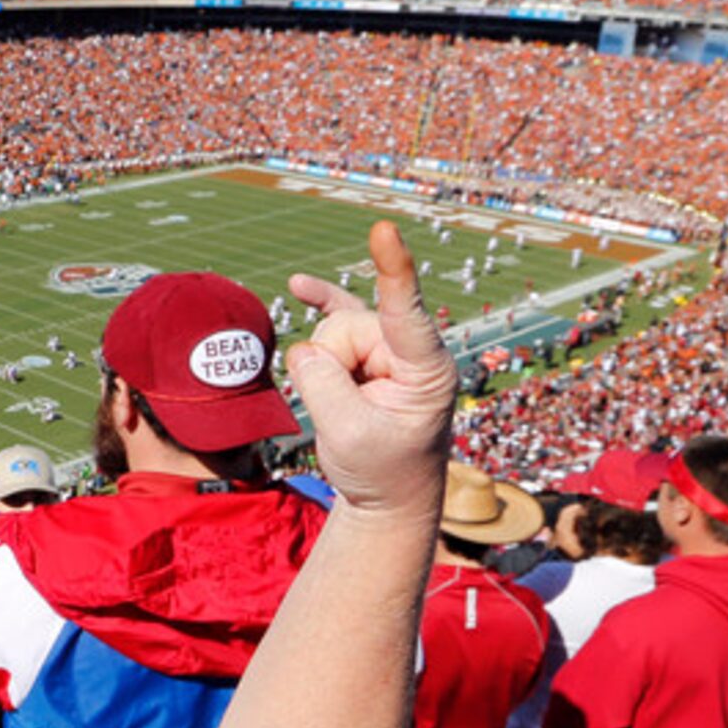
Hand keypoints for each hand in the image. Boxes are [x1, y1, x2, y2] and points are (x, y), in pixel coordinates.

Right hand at [286, 221, 454, 520]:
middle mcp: (411, 348)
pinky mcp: (366, 351)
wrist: (388, 496)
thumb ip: (322, 384)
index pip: (408, 310)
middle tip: (346, 413)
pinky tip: (299, 286)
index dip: (394, 270)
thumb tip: (304, 349)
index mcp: (427, 370)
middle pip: (347, 326)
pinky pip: (336, 314)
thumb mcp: (348, 435)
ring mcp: (387, 346)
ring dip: (322, 366)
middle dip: (328, 365)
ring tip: (345, 407)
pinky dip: (318, 300)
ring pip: (330, 330)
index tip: (384, 230)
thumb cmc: (381, 471)